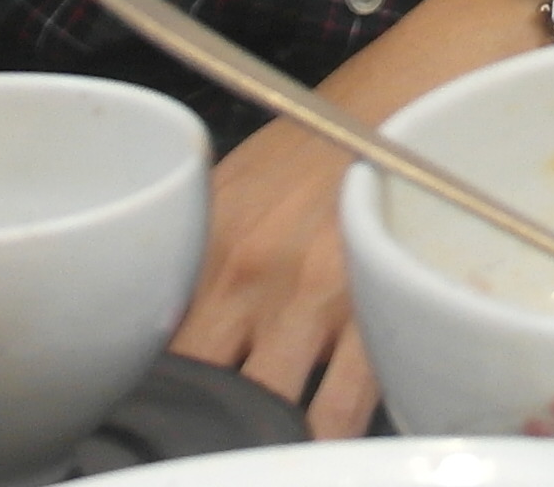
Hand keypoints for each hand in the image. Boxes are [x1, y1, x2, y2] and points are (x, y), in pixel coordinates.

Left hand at [176, 114, 376, 439]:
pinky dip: (328, 442)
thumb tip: (162, 329)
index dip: (158, 405)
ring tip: (266, 451)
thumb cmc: (312, 152)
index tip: (163, 430)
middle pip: (207, 396)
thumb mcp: (229, 194)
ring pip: (272, 414)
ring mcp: (312, 298)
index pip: (159, 356)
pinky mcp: (372, 310)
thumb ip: (198, 264)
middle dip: (208, 431)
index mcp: (206, 251)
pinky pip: (343, 409)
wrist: (394, 101)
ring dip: (268, 441)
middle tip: (212, 446)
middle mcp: (250, 278)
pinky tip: (319, 449)